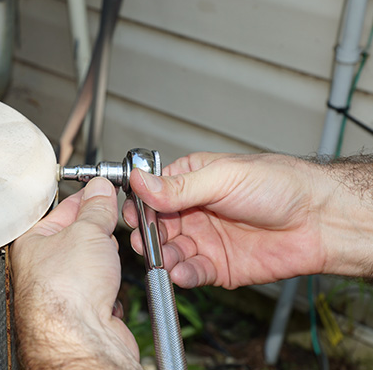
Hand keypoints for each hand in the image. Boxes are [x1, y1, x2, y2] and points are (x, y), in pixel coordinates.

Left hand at [11, 177, 140, 368]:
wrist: (82, 340)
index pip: (61, 210)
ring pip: (95, 263)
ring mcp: (65, 291)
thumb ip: (96, 208)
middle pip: (80, 236)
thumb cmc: (65, 293)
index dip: (84, 198)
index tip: (103, 191)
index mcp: (33, 244)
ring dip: (108, 260)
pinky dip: (112, 286)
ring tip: (110, 261)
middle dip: (99, 232)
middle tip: (110, 226)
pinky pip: (104, 287)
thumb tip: (100, 190)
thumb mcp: (87, 232)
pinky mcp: (85, 310)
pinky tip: (111, 287)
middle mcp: (44, 268)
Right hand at [123, 152, 372, 288]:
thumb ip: (178, 186)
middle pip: (156, 226)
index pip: (153, 193)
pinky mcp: (219, 266)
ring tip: (165, 258)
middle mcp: (194, 211)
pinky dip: (183, 274)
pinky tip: (182, 271)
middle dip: (148, 235)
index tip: (133, 214)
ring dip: (163, 257)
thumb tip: (139, 181)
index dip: (140, 205)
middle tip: (146, 240)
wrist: (320, 220)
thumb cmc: (280, 185)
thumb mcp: (223, 177)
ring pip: (170, 252)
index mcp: (192, 182)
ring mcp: (205, 240)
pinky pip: (192, 273)